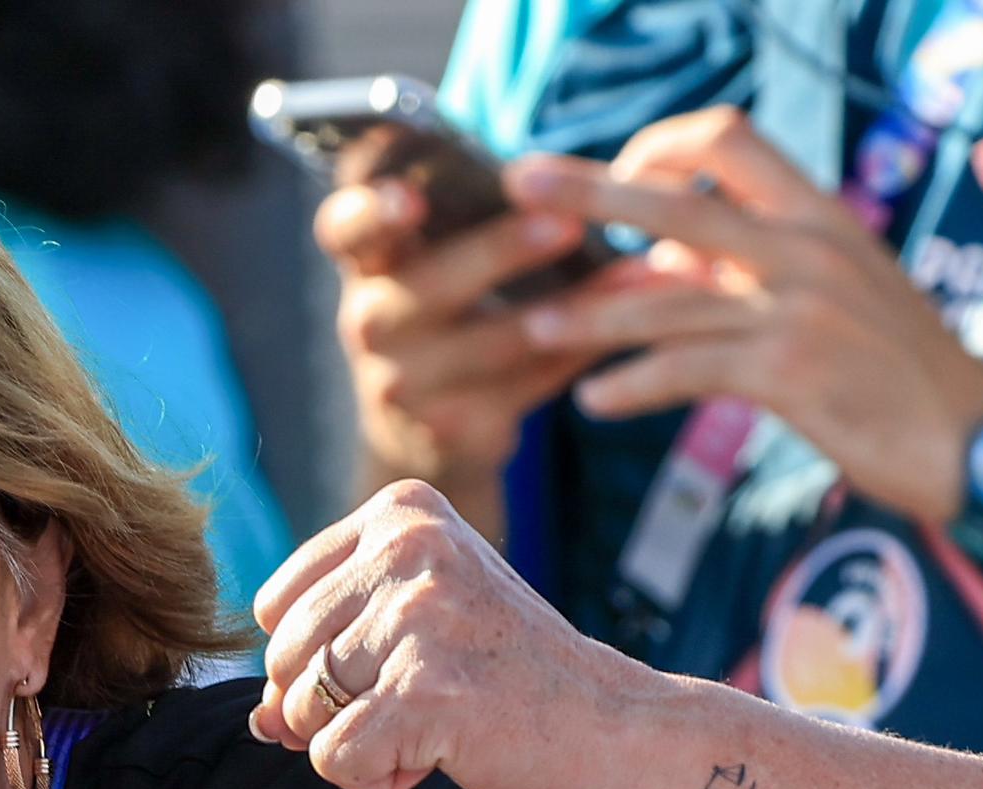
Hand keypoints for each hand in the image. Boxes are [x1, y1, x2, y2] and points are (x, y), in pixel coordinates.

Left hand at [248, 479, 656, 788]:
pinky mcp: (424, 689)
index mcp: (402, 513)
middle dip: (332, 707)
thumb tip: (258, 717)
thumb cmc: (509, 679)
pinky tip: (444, 752)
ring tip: (439, 721)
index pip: (277, 602)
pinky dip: (378, 779)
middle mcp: (408, 546)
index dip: (316, 659)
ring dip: (361, 742)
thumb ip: (326, 654)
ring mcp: (417, 616)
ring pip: (302, 711)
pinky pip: (334, 759)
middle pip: (282, 658)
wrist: (613, 727)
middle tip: (426, 700)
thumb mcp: (418, 629)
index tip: (399, 664)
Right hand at [317, 168, 609, 515]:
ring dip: (572, 307)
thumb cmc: (444, 311)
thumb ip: (458, 209)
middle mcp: (372, 324)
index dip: (371, 214)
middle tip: (565, 222)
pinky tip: (633, 322)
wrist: (422, 432)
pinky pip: (531, 383)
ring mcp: (406, 384)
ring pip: (494, 342)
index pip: (345, 229)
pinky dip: (585, 349)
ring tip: (637, 274)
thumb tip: (544, 162)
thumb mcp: (427, 261)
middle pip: (428, 287)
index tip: (411, 200)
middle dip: (499, 253)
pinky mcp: (453, 428)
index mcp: (368, 264)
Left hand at [507, 110, 982, 521]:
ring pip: (667, 298)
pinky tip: (594, 401)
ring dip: (593, 314)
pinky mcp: (789, 374)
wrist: (974, 436)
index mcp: (819, 213)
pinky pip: (687, 371)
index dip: (659, 148)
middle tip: (520, 184)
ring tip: (533, 327)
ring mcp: (797, 308)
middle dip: (590, 191)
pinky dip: (633, 386)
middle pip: (675, 200)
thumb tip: (665, 253)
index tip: (618, 177)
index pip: (728, 139)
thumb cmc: (898, 367)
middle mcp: (806, 246)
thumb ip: (757, 263)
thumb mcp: (839, 289)